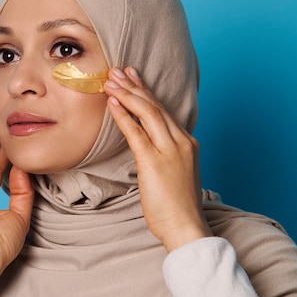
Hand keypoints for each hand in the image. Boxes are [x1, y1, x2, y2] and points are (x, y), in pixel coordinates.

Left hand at [104, 67, 211, 251]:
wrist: (185, 227)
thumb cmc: (177, 206)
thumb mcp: (174, 173)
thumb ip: (163, 155)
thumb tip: (145, 144)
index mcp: (187, 143)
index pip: (163, 110)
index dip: (146, 91)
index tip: (132, 76)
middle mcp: (181, 141)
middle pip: (155, 105)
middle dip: (134, 85)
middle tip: (117, 69)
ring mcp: (170, 150)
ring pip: (147, 113)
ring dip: (126, 94)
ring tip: (110, 80)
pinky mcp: (155, 162)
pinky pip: (136, 132)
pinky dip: (123, 115)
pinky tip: (112, 103)